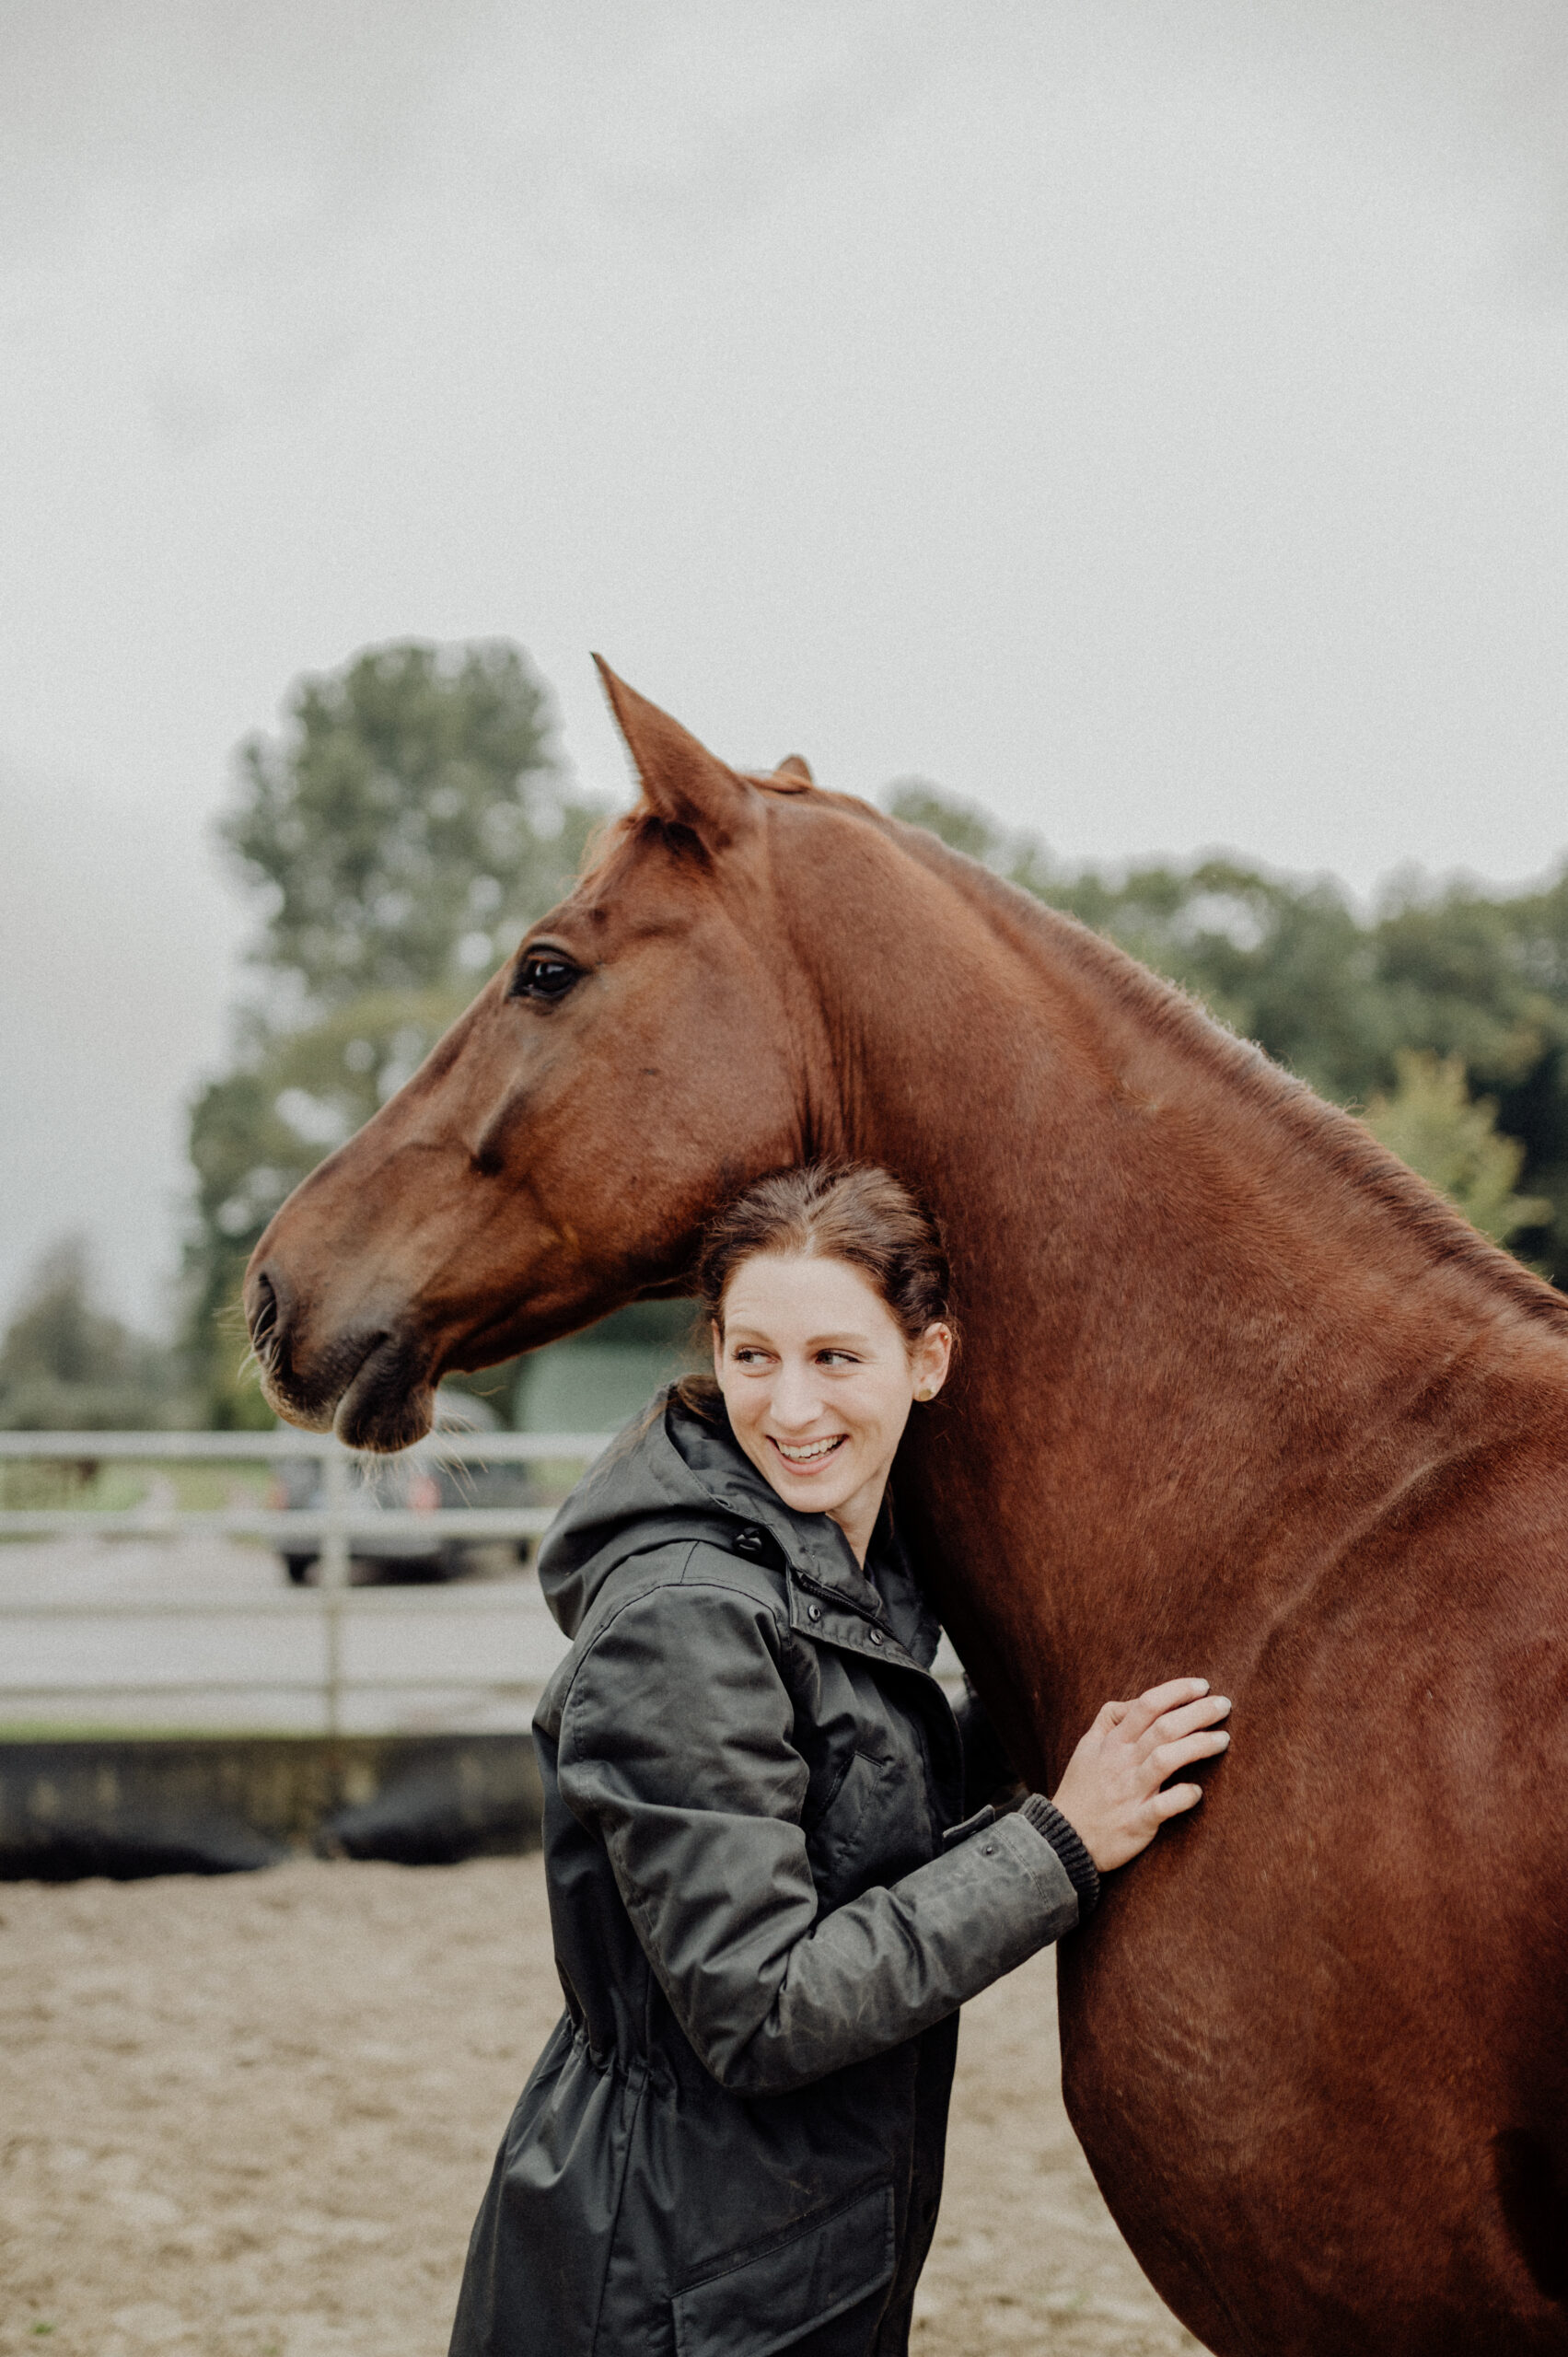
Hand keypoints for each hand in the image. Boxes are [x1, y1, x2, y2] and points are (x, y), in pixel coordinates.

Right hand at [1051, 1677, 1231, 1872]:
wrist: (1062, 1838)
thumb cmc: (1080, 1791)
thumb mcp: (1086, 1747)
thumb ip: (1110, 1720)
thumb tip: (1137, 1702)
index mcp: (1112, 1743)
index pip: (1146, 1705)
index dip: (1176, 1691)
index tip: (1202, 1686)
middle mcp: (1123, 1762)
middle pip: (1163, 1728)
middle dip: (1197, 1712)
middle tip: (1224, 1704)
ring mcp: (1130, 1792)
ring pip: (1166, 1760)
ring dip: (1197, 1746)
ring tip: (1223, 1740)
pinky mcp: (1136, 1822)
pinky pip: (1162, 1807)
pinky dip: (1181, 1797)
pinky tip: (1197, 1792)